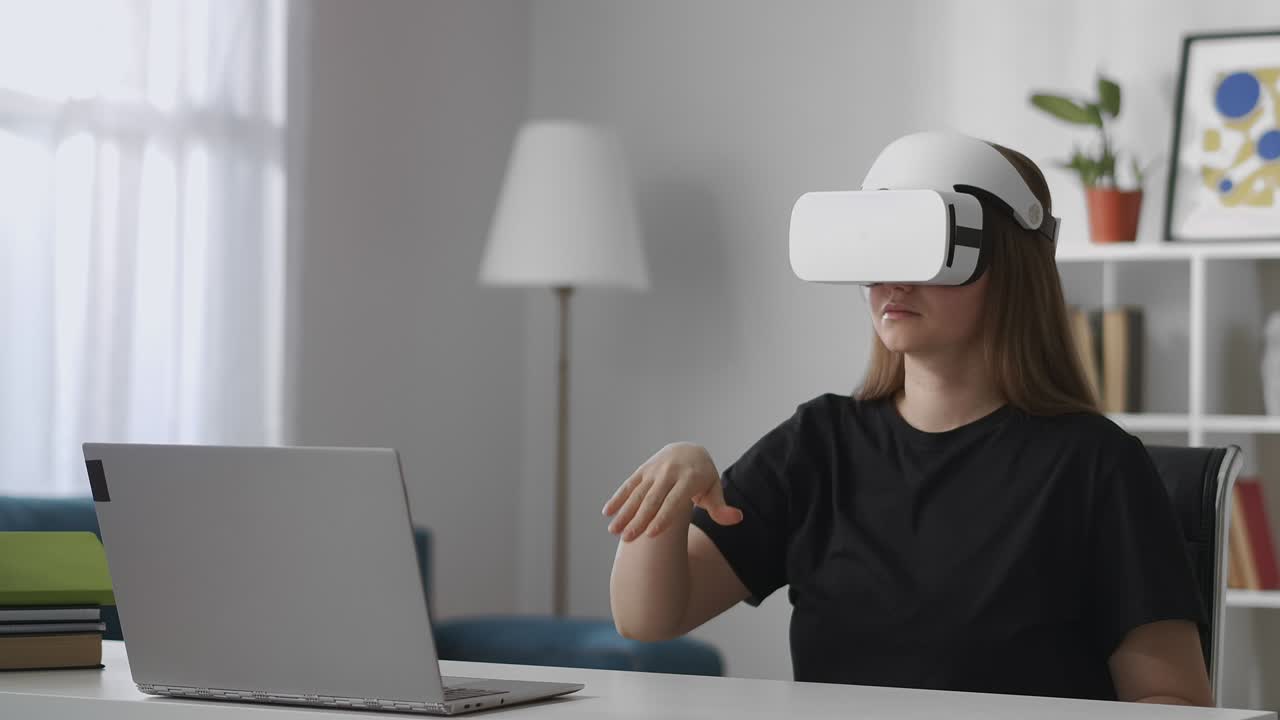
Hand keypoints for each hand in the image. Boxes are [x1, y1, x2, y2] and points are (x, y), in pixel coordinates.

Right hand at [602, 442, 742, 540]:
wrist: (689, 449)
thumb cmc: (704, 477)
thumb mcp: (714, 489)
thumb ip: (721, 507)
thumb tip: (736, 518)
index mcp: (689, 478)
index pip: (674, 501)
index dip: (662, 518)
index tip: (650, 535)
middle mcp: (670, 472)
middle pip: (653, 499)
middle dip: (639, 519)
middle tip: (627, 538)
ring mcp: (655, 469)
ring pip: (638, 493)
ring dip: (625, 512)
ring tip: (614, 531)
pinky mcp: (644, 469)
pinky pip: (629, 484)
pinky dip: (618, 497)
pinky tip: (607, 512)